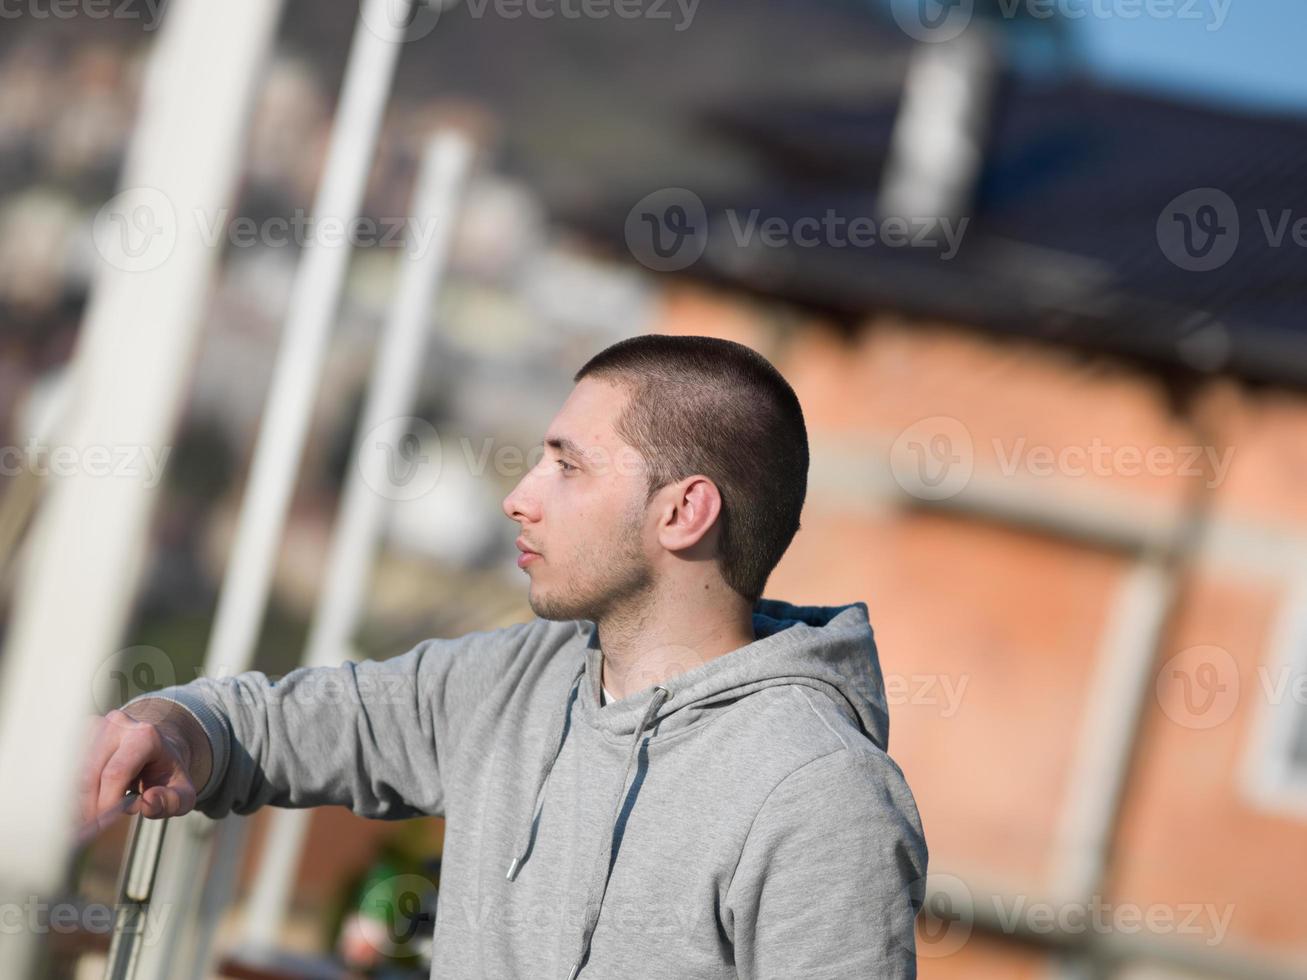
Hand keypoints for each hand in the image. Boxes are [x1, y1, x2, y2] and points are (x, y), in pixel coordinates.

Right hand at [79, 706, 198, 825]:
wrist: (157, 748)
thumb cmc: (166, 774)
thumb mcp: (183, 793)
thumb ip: (173, 801)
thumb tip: (148, 802)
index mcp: (146, 736)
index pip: (116, 773)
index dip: (105, 802)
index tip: (103, 825)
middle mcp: (119, 725)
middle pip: (89, 773)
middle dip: (86, 805)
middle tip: (88, 830)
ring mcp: (96, 726)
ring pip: (72, 770)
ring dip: (74, 798)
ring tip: (84, 819)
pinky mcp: (80, 732)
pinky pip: (64, 765)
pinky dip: (68, 789)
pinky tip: (77, 804)